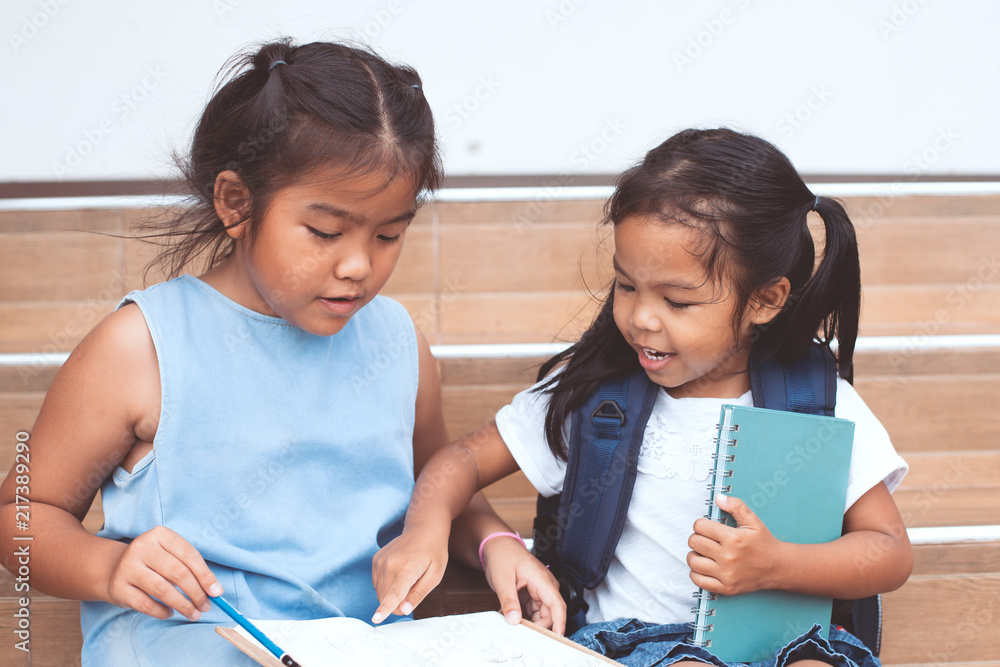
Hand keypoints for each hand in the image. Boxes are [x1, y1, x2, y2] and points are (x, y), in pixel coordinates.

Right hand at [105, 525, 220, 620]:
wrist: (115, 569)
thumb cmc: (154, 563)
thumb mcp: (171, 555)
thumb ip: (192, 568)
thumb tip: (215, 590)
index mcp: (160, 534)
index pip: (189, 555)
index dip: (205, 575)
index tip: (217, 592)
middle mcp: (142, 547)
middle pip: (177, 572)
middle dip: (196, 592)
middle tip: (206, 606)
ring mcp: (127, 566)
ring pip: (162, 589)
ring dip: (182, 605)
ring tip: (193, 613)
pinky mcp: (118, 587)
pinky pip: (145, 604)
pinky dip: (161, 612)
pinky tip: (170, 613)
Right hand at [371, 522, 449, 623]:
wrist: (423, 529)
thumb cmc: (433, 552)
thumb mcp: (435, 575)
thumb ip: (418, 594)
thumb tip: (404, 609)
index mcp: (407, 567)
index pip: (394, 593)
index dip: (385, 609)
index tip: (376, 619)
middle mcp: (390, 563)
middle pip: (386, 598)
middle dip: (398, 603)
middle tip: (414, 589)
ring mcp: (380, 561)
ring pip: (380, 592)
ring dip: (392, 594)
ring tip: (408, 577)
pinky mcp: (376, 560)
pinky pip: (377, 584)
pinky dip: (387, 585)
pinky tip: (399, 574)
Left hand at [482, 536, 565, 634]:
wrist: (497, 545)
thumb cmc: (503, 555)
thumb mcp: (502, 580)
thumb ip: (509, 602)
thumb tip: (514, 620)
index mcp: (542, 579)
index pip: (557, 604)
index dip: (559, 622)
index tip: (557, 637)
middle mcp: (545, 585)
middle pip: (550, 613)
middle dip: (539, 626)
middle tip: (522, 633)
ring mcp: (540, 589)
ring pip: (542, 614)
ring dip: (530, 622)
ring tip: (514, 622)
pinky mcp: (533, 593)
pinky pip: (534, 611)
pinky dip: (525, 616)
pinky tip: (514, 616)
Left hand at [687, 494, 783, 595]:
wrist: (778, 567)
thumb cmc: (764, 543)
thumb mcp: (753, 521)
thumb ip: (736, 506)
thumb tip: (718, 498)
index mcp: (733, 538)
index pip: (699, 526)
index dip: (701, 524)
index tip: (708, 528)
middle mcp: (728, 557)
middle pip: (694, 542)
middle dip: (697, 538)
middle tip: (706, 539)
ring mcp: (726, 574)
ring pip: (693, 561)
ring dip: (694, 555)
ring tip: (704, 552)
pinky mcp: (726, 588)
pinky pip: (698, 580)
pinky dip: (696, 573)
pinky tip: (704, 566)